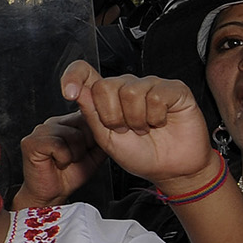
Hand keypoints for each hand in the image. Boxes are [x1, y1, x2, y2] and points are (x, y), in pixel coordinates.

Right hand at [13, 110, 105, 207]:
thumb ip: (102, 137)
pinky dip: (64, 159)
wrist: (51, 195)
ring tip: (67, 161)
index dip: (94, 134)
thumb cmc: (69, 175)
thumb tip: (115, 125)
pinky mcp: (31, 142)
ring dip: (75, 154)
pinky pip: (58, 145)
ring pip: (72, 135)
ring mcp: (40, 130)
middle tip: (76, 158)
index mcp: (66, 122)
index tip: (87, 150)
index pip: (88, 114)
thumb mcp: (94, 154)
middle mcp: (53, 122)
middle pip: (82, 123)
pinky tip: (58, 163)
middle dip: (85, 145)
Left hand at [60, 60, 214, 193]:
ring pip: (130, 92)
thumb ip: (91, 114)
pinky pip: (157, 96)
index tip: (68, 93)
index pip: (85, 72)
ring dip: (136, 120)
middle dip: (112, 116)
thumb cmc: (140, 155)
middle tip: (126, 130)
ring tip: (144, 129)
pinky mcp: (174, 89)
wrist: (170, 169)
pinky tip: (160, 123)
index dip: (73, 76)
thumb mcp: (106, 139)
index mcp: (107, 97)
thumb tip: (76, 91)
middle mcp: (128, 86)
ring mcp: (151, 85)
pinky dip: (156, 117)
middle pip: (105, 86)